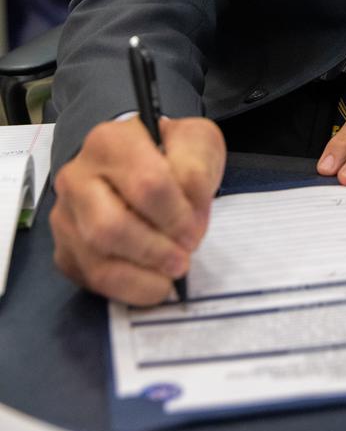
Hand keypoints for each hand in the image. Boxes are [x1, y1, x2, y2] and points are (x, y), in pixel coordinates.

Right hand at [51, 116, 225, 305]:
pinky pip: (91, 279)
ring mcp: (66, 215)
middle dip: (154, 250)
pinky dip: (129, 289)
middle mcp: (76, 177)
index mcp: (110, 141)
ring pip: (97, 259)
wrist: (146, 166)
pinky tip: (152, 280)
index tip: (194, 230)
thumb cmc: (171, 153)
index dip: (176, 215)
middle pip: (110, 227)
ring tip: (171, 272)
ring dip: (142, 275)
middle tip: (183, 259)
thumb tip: (188, 213)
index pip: (146, 184)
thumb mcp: (196, 143)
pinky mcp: (64, 249)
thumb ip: (196, 169)